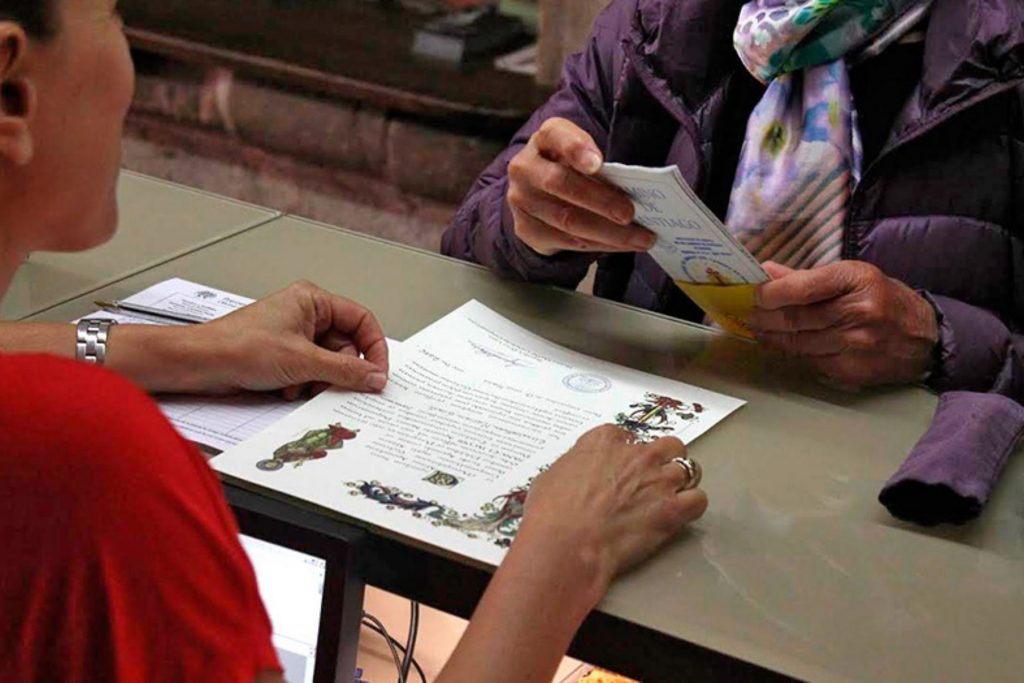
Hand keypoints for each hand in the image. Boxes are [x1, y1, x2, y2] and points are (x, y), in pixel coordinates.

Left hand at [190, 281, 388, 397]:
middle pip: (346, 346)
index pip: (361, 320)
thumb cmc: (238, 346)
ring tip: (299, 384)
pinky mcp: (285, 355)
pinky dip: (303, 384)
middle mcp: (306, 315)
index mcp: (313, 300)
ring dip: (318, 380)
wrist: (200, 363)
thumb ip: (345, 370)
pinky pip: (312, 372)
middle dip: (338, 371)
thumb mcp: (302, 361)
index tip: (378, 374)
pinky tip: (286, 387)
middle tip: (335, 386)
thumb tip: (374, 377)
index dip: (374, 348)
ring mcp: (295, 336)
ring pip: (329, 363)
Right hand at [506, 117, 654, 255]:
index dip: (576, 149)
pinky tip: (620, 245)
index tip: (598, 164)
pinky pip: (565, 241)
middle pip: (560, 184)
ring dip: (608, 233)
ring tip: (640, 238)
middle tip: (630, 214)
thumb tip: (633, 191)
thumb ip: (599, 163)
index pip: (556, 136)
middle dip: (600, 201)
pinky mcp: (525, 228)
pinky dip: (598, 245)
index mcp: (545, 138)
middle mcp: (525, 167)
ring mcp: (520, 200)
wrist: (536, 191)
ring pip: (566, 220)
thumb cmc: (570, 167)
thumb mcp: (582, 152)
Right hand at [519, 426, 707, 602]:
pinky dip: (692, 507)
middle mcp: (637, 454)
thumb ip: (574, 468)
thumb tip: (576, 477)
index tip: (621, 468)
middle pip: (668, 445)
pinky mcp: (672, 509)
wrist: (565, 543)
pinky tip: (680, 516)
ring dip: (679, 484)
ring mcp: (658, 479)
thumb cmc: (550, 514)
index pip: (626, 436)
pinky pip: (698, 500)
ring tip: (668, 500)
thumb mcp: (551, 476)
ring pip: (688, 469)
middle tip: (652, 480)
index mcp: (604, 441)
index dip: (626, 453)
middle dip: (664, 460)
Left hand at [750, 261, 938, 389]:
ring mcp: (856, 344)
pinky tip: (783, 344)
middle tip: (750, 314)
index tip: (754, 294)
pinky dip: (793, 352)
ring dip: (773, 337)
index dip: (771, 293)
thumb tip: (766, 272)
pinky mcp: (852, 369)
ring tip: (760, 330)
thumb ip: (807, 277)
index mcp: (857, 281)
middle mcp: (858, 312)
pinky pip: (811, 360)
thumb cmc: (885, 300)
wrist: (926, 338)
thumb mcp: (853, 277)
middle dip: (765, 317)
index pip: (802, 288)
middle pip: (796, 318)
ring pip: (798, 342)